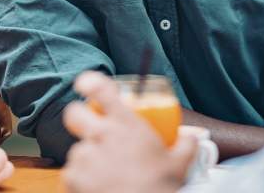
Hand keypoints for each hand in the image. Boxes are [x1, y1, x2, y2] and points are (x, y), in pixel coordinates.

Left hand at [62, 72, 196, 192]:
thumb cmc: (160, 188)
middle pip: (74, 113)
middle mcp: (101, 135)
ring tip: (105, 172)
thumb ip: (186, 144)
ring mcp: (85, 156)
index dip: (89, 81)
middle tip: (88, 127)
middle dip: (78, 116)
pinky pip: (72, 173)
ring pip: (77, 148)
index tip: (84, 83)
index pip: (100, 90)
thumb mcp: (179, 164)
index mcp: (125, 124)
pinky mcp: (73, 178)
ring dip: (87, 157)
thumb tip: (192, 137)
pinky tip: (98, 187)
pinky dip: (81, 179)